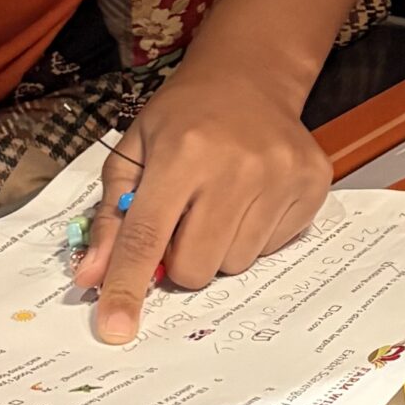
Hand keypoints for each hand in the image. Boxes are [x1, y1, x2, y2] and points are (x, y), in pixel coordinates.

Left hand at [73, 66, 331, 345]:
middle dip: (180, 260)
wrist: (250, 75)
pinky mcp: (312, 182)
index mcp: (182, 153)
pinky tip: (251, 197)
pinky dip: (254, 235)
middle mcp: (237, 165)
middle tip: (183, 224)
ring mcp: (281, 174)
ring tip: (220, 204)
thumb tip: (92, 276)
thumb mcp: (133, 152)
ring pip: (236, 263)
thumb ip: (110, 216)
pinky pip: (273, 248)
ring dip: (219, 247)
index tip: (116, 328)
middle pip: (196, 266)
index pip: (147, 237)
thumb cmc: (184, 116)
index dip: (127, 287)